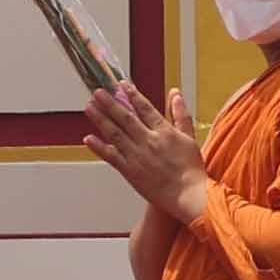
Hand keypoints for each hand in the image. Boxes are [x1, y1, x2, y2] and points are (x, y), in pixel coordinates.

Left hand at [86, 81, 210, 214]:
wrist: (188, 194)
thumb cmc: (191, 169)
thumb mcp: (189, 137)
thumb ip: (181, 114)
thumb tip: (175, 94)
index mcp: (163, 131)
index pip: (144, 108)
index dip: (132, 95)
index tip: (121, 85)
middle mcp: (148, 141)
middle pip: (125, 117)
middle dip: (110, 103)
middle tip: (98, 92)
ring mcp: (137, 156)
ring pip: (115, 133)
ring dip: (101, 119)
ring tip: (90, 107)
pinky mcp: (130, 171)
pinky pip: (111, 156)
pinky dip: (99, 147)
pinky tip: (88, 138)